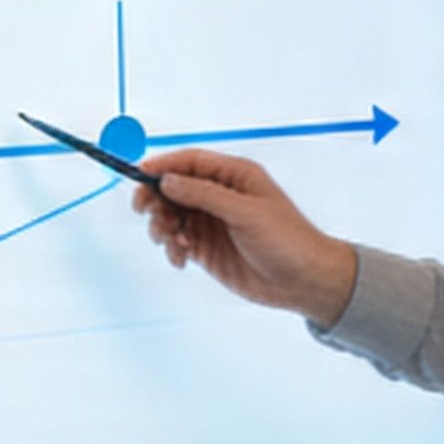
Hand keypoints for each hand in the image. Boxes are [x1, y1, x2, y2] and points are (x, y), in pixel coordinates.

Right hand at [133, 148, 360, 321]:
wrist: (304, 282)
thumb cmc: (287, 240)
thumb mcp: (246, 212)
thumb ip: (205, 195)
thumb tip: (168, 181)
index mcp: (234, 176)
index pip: (190, 162)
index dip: (163, 166)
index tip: (140, 175)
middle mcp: (220, 196)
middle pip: (174, 188)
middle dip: (156, 198)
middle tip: (145, 211)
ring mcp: (212, 223)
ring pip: (171, 216)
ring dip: (162, 226)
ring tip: (174, 241)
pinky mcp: (208, 249)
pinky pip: (178, 242)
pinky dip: (172, 249)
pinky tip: (181, 259)